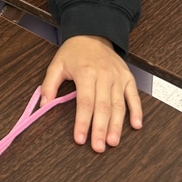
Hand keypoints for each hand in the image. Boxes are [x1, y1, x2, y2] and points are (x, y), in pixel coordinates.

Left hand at [40, 35, 141, 152]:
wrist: (93, 33)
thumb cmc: (74, 51)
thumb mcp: (57, 64)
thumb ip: (49, 85)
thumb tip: (44, 105)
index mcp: (85, 73)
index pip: (84, 102)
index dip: (83, 122)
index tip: (80, 139)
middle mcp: (104, 76)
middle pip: (103, 107)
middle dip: (100, 129)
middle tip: (98, 147)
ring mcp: (118, 77)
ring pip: (118, 105)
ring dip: (117, 125)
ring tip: (113, 142)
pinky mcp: (128, 78)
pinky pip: (133, 96)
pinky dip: (137, 111)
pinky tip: (136, 125)